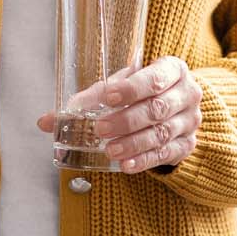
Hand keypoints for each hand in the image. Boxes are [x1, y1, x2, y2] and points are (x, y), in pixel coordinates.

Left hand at [37, 56, 202, 172]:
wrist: (179, 105)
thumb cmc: (144, 90)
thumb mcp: (122, 85)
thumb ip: (89, 99)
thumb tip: (47, 121)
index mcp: (172, 70)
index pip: (155, 78)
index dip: (131, 88)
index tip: (108, 97)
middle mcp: (186, 94)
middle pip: (157, 108)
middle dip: (127, 120)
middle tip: (101, 128)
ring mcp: (189, 122)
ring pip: (161, 133)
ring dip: (133, 143)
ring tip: (109, 150)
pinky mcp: (186, 145)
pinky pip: (165, 154)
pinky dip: (144, 161)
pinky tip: (125, 165)